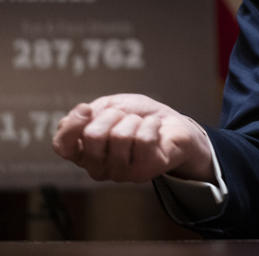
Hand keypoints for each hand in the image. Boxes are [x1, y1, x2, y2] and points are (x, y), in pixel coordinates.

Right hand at [52, 93, 213, 183]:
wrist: (174, 125)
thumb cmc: (139, 116)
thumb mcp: (110, 107)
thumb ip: (89, 114)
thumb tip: (76, 116)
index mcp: (84, 153)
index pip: (62, 145)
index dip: (72, 124)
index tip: (87, 108)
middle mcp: (98, 168)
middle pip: (93, 135)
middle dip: (113, 114)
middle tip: (126, 116)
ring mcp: (121, 173)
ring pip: (121, 136)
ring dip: (135, 120)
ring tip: (142, 125)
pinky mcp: (144, 171)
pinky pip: (143, 139)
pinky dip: (151, 124)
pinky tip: (155, 128)